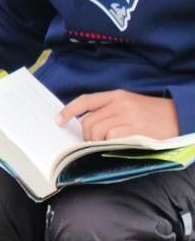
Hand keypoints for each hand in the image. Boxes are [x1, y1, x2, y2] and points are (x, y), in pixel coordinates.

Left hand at [57, 91, 178, 142]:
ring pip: (97, 130)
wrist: (182, 118)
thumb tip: (87, 124)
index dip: (69, 110)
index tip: (58, 120)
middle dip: (87, 136)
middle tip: (95, 142)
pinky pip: (110, 138)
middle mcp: (120, 103)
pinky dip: (109, 144)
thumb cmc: (155, 115)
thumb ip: (110, 110)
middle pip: (88, 121)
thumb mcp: (131, 105)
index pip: (86, 100)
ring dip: (97, 142)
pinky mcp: (135, 129)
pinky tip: (119, 145)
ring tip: (109, 144)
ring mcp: (127, 116)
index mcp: (117, 95)